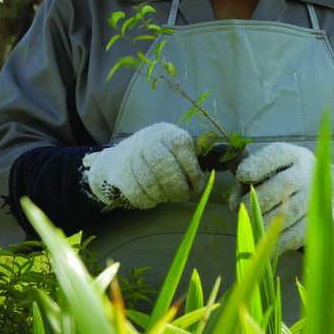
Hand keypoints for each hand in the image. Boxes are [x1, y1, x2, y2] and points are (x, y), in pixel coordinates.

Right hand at [82, 122, 206, 208]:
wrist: (120, 157)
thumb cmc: (158, 153)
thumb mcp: (176, 146)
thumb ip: (195, 147)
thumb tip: (213, 137)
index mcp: (167, 133)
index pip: (183, 151)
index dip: (193, 173)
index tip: (196, 186)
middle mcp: (148, 140)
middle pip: (166, 168)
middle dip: (178, 188)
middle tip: (182, 196)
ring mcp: (132, 156)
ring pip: (151, 183)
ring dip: (163, 195)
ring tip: (167, 196)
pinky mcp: (120, 173)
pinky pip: (137, 193)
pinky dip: (147, 201)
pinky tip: (152, 199)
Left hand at [235, 142, 333, 253]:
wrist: (329, 192)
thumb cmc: (287, 178)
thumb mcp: (273, 167)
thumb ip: (250, 179)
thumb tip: (234, 203)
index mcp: (293, 156)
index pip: (276, 155)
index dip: (258, 165)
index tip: (242, 175)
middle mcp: (307, 174)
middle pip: (282, 184)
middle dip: (258, 198)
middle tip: (244, 209)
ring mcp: (315, 198)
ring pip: (289, 211)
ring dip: (265, 221)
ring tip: (251, 225)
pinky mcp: (319, 222)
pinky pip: (297, 233)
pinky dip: (278, 240)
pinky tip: (264, 242)